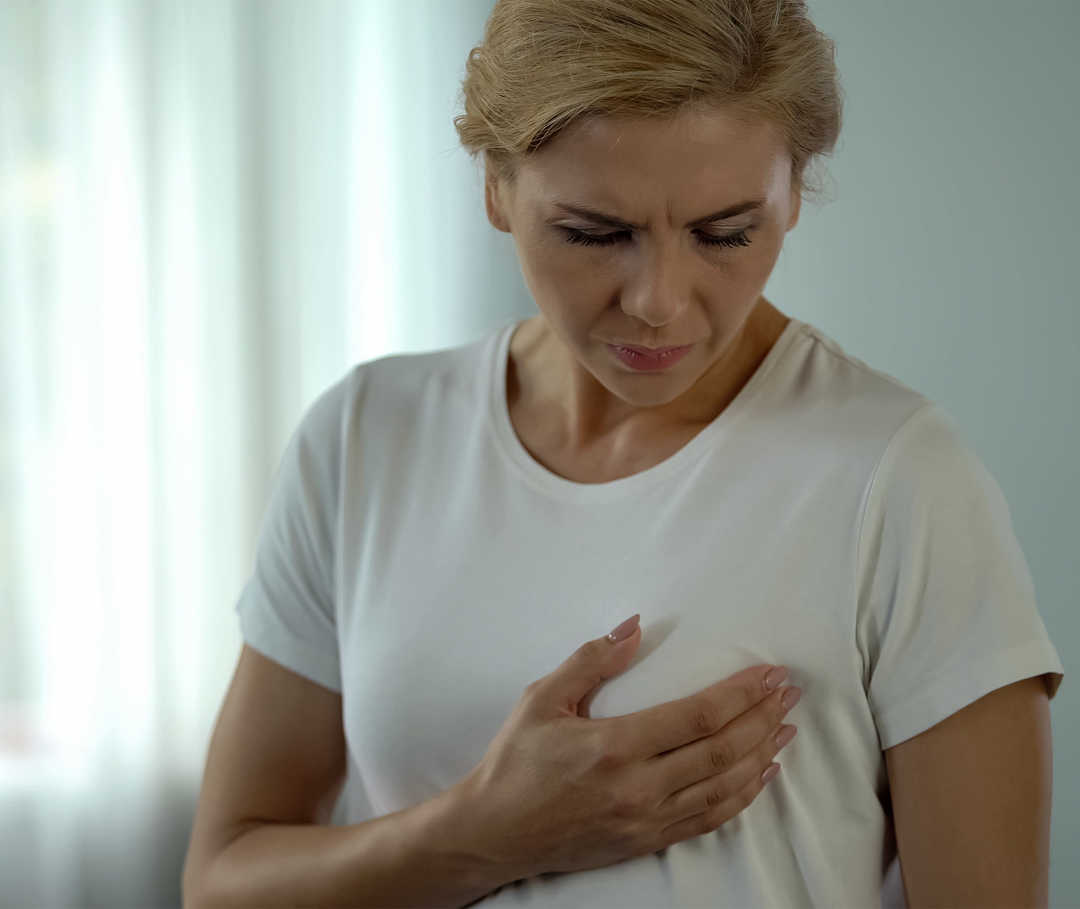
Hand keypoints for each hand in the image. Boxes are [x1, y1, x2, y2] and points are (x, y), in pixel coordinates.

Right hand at [451, 615, 799, 879]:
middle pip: (721, 750)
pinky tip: (758, 776)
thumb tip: (634, 626)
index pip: (697, 716)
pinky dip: (741, 797)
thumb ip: (591, 660)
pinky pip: (708, 820)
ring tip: (785, 729)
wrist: (493, 833)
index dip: (740, 693)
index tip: (768, 673)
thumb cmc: (514, 763)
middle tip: (790, 693)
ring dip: (761, 756)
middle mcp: (638, 787)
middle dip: (762, 718)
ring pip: (723, 788)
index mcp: (614, 746)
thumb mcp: (542, 699)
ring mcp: (646, 820)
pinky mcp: (646, 841)